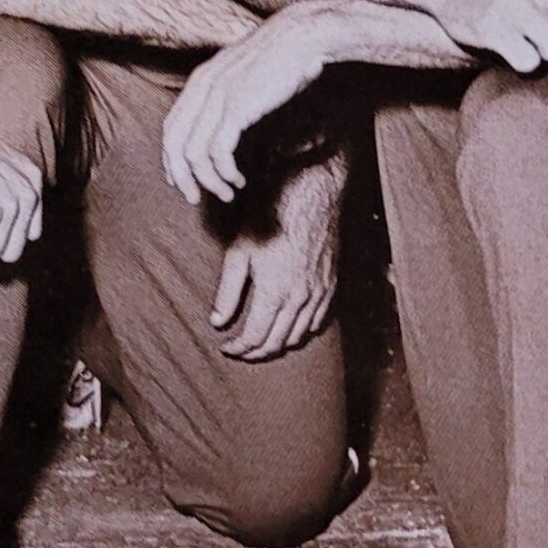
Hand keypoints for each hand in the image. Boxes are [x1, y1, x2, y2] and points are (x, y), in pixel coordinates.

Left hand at [163, 7, 330, 203]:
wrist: (300, 36)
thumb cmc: (280, 57)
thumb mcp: (243, 75)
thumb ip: (228, 96)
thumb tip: (226, 126)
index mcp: (200, 80)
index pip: (171, 127)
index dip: (171, 158)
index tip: (181, 179)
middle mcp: (202, 88)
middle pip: (174, 143)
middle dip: (181, 177)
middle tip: (194, 198)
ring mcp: (218, 97)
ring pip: (194, 153)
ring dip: (209, 180)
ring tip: (227, 192)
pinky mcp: (237, 107)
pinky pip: (218, 151)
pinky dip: (225, 172)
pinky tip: (238, 179)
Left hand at [211, 155, 346, 360]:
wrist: (309, 195)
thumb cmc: (269, 218)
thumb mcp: (239, 252)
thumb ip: (228, 291)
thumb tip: (217, 322)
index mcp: (274, 293)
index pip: (255, 338)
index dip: (238, 348)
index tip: (226, 348)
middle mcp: (299, 299)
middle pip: (277, 343)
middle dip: (256, 352)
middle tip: (241, 350)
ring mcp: (318, 294)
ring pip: (299, 337)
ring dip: (278, 346)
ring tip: (261, 344)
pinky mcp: (330, 286)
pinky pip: (318, 323)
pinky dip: (301, 333)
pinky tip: (290, 329)